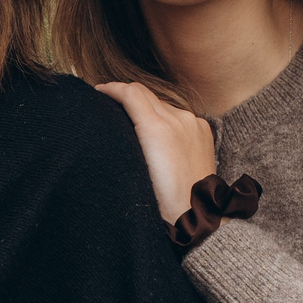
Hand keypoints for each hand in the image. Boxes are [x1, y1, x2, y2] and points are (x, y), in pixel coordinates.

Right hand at [94, 81, 218, 226]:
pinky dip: (165, 118)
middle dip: (126, 96)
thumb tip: (115, 114)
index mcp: (157, 128)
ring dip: (146, 107)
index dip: (111, 88)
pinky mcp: (204, 129)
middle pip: (146, 94)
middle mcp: (178, 119)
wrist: (195, 213)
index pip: (131, 92)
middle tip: (109, 102)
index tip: (98, 91)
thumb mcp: (133, 167)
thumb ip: (124, 133)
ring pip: (162, 104)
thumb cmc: (160, 199)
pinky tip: (158, 133)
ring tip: (132, 121)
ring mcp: (193, 123)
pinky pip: (179, 115)